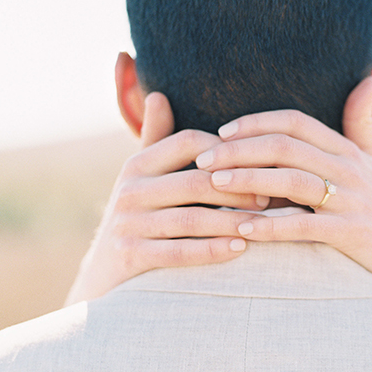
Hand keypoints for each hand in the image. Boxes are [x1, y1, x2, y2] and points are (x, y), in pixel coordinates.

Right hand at [65, 94, 266, 303]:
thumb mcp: (141, 178)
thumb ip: (155, 139)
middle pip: (195, 182)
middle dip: (238, 190)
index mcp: (137, 165)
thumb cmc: (137, 218)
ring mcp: (128, 225)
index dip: (226, 150)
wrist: (101, 276)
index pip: (187, 142)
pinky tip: (240, 250)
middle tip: (271, 198)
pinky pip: (179, 252)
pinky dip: (212, 251)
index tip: (258, 163)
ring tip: (264, 226)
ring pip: (191, 220)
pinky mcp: (130, 257)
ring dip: (232, 222)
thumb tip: (158, 95)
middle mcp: (129, 191)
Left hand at [195, 76, 371, 315]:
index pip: (297, 122)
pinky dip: (273, 226)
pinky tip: (243, 229)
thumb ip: (361, 122)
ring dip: (249, 180)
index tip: (222, 131)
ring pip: (294, 181)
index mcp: (348, 150)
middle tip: (203, 158)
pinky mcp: (352, 234)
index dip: (257, 122)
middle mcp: (351, 169)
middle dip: (241, 150)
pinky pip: (306, 226)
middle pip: (288, 147)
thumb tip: (369, 78)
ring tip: (214, 183)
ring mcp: (352, 201)